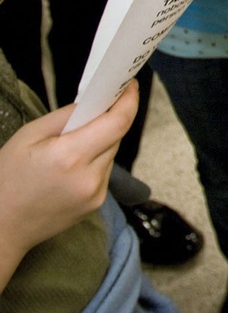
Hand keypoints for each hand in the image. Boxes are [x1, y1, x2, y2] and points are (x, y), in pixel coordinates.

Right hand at [0, 82, 139, 290]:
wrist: (3, 226)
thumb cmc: (8, 179)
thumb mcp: (28, 136)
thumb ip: (66, 116)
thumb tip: (94, 103)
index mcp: (70, 156)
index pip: (118, 123)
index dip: (128, 100)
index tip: (129, 85)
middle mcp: (89, 178)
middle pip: (115, 137)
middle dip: (106, 121)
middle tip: (89, 113)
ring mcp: (95, 194)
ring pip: (111, 154)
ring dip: (100, 143)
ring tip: (71, 146)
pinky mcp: (96, 204)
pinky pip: (105, 171)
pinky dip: (95, 162)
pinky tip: (72, 167)